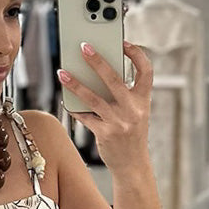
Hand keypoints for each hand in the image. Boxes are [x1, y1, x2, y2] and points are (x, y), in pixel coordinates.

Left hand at [57, 39, 152, 174]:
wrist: (133, 165)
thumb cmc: (132, 135)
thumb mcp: (136, 112)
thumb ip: (124, 95)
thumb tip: (97, 74)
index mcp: (144, 100)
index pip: (146, 71)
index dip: (137, 54)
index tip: (124, 43)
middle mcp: (133, 110)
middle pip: (113, 79)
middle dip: (97, 61)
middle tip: (84, 47)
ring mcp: (119, 122)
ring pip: (93, 98)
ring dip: (76, 84)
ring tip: (62, 73)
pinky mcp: (105, 134)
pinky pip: (85, 117)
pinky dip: (75, 108)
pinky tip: (67, 100)